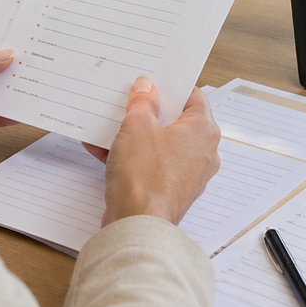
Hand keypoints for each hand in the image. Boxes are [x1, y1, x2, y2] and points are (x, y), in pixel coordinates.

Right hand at [86, 78, 220, 226]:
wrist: (136, 225)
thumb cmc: (145, 178)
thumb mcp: (137, 126)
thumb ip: (142, 102)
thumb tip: (145, 89)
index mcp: (203, 131)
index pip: (193, 97)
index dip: (170, 87)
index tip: (152, 82)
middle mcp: (202, 153)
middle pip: (175, 121)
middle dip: (149, 111)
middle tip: (129, 101)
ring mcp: (187, 174)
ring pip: (160, 144)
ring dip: (135, 134)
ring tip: (110, 124)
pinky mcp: (169, 190)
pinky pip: (150, 164)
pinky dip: (131, 156)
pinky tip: (102, 149)